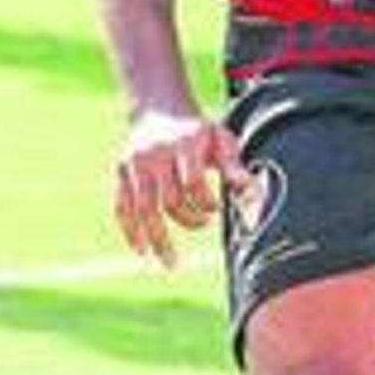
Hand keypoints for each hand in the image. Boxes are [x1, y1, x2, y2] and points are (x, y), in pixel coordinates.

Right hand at [114, 108, 251, 266]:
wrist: (159, 110)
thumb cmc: (199, 132)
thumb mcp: (221, 140)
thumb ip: (234, 166)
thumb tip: (253, 193)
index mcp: (184, 145)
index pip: (192, 182)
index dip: (205, 202)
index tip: (216, 208)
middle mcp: (155, 155)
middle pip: (168, 200)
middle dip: (188, 219)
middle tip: (203, 224)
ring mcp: (134, 165)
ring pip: (143, 209)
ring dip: (157, 239)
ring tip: (169, 263)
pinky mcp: (121, 174)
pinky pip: (121, 207)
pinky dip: (130, 231)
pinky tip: (141, 251)